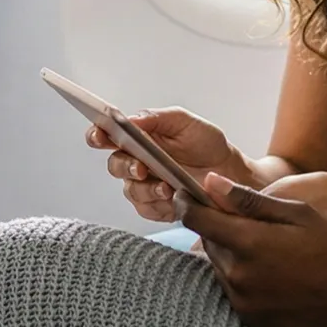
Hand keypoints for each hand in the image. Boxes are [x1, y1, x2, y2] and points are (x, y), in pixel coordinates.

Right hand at [86, 106, 247, 221]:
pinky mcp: (155, 207)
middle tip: (140, 167)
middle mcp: (136, 161)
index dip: (97, 134)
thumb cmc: (206, 143)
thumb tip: (130, 118)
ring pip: (130, 190)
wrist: (229, 172)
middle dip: (124, 166)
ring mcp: (145, 186)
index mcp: (137, 137)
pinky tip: (171, 197)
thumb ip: (157, 117)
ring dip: (145, 188)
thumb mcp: (185, 122)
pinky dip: (157, 204)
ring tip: (165, 186)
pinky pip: (146, 209)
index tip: (100, 135)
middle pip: (114, 165)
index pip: (106, 135)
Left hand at [177, 173, 326, 326]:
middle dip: (219, 226)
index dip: (186, 202)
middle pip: (208, 242)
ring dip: (231, 251)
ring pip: (220, 265)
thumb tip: (211, 183)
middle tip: (248, 220)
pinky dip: (242, 275)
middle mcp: (237, 275)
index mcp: (248, 244)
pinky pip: (232, 288)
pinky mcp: (249, 318)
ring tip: (267, 247)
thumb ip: (250, 200)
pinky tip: (272, 271)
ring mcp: (241, 300)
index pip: (196, 219)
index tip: (185, 192)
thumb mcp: (299, 214)